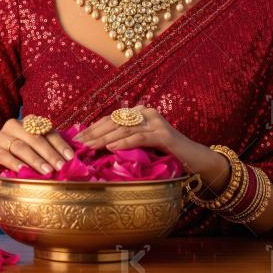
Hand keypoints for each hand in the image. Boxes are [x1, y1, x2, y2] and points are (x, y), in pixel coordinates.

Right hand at [0, 117, 74, 185]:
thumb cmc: (15, 158)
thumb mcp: (33, 153)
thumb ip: (48, 153)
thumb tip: (72, 162)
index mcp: (28, 124)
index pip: (48, 132)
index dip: (60, 144)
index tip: (71, 158)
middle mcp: (15, 126)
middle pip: (36, 138)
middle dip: (50, 154)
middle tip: (61, 167)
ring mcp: (1, 137)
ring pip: (21, 147)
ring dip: (36, 160)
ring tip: (47, 172)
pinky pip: (4, 155)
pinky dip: (14, 163)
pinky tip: (23, 171)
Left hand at [71, 105, 230, 188]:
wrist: (196, 159)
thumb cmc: (167, 155)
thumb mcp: (142, 146)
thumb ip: (124, 141)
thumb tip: (97, 147)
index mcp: (139, 113)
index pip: (111, 118)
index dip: (93, 127)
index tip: (77, 138)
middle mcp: (147, 113)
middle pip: (114, 122)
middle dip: (94, 133)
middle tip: (78, 143)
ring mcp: (156, 122)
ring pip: (124, 129)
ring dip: (104, 138)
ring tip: (89, 147)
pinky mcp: (164, 134)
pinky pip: (140, 137)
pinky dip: (124, 142)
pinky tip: (111, 147)